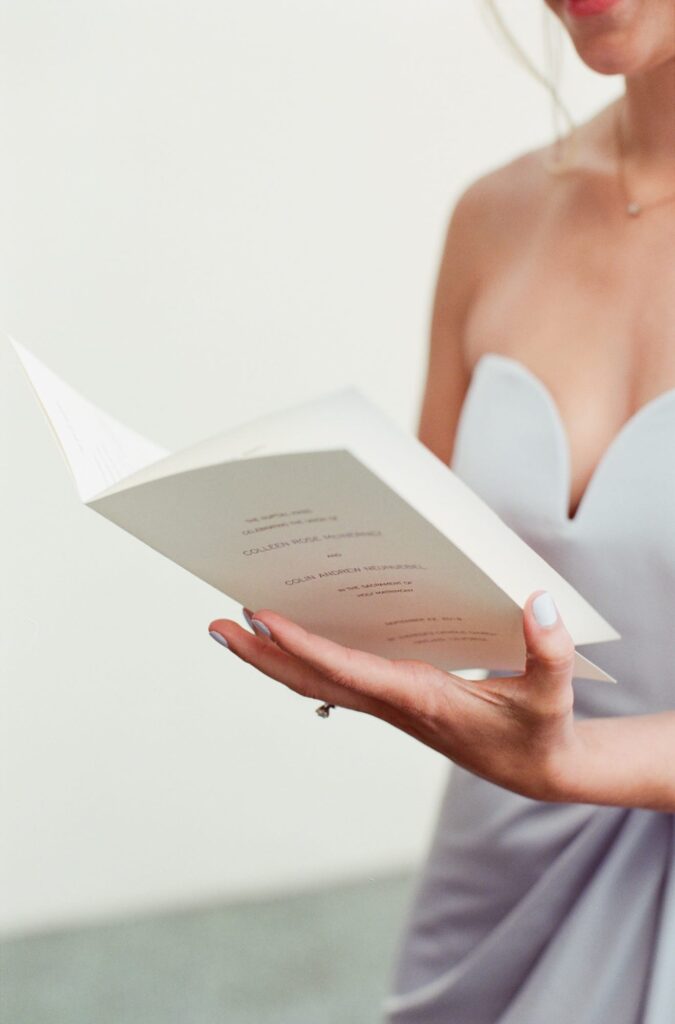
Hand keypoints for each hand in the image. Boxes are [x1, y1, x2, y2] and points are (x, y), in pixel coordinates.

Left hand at [207, 590, 582, 802]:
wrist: (536, 770)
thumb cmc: (540, 730)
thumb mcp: (553, 694)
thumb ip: (549, 651)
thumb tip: (538, 602)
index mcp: (420, 698)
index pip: (347, 671)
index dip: (302, 646)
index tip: (260, 618)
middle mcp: (392, 703)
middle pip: (311, 679)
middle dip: (261, 654)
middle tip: (214, 625)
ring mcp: (388, 704)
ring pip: (316, 680)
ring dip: (272, 657)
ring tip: (233, 626)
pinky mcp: (394, 699)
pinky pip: (335, 678)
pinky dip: (304, 658)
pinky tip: (290, 638)